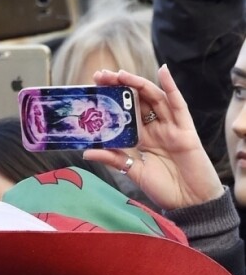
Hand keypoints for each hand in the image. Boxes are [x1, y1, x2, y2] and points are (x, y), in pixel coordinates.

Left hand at [83, 65, 224, 209]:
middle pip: (137, 101)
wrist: (188, 202)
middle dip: (120, 86)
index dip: (111, 99)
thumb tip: (86, 151)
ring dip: (138, 84)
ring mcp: (170, 127)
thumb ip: (112, 159)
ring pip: (154, 98)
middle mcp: (155, 128)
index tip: (93, 87)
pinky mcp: (185, 129)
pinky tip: (162, 72)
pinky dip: (171, 87)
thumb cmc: (163, 188)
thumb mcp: (132, 171)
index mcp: (141, 137)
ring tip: (121, 74)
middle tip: (101, 75)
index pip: (124, 112)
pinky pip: (178, 104)